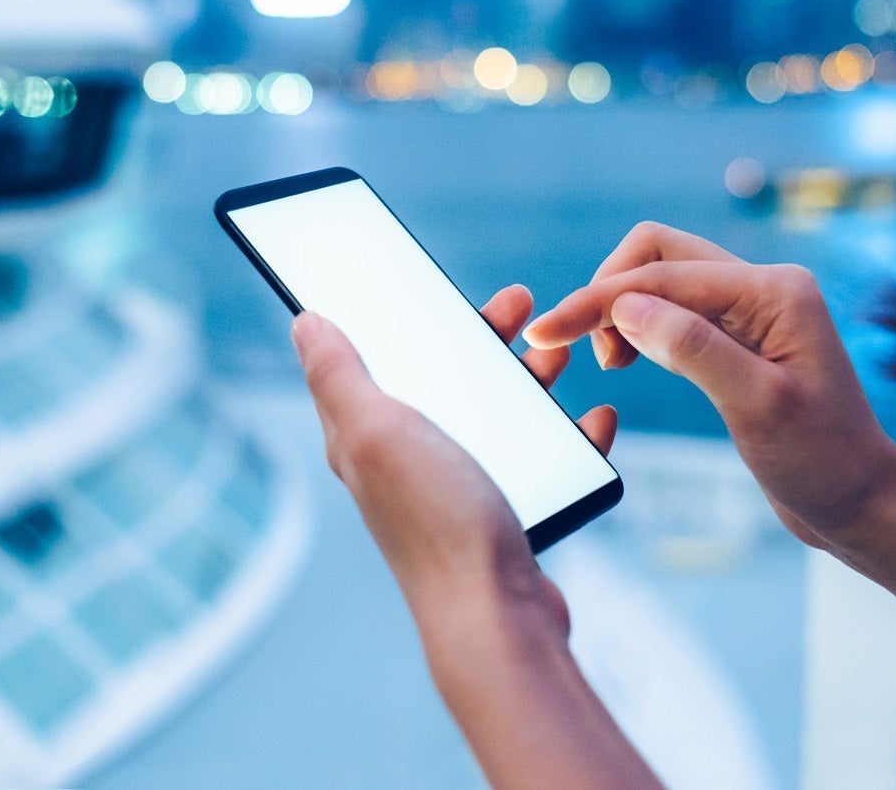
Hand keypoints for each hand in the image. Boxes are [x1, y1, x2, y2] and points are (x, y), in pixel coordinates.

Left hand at [292, 285, 613, 631]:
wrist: (497, 617)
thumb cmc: (435, 523)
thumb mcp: (377, 431)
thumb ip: (339, 375)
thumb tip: (304, 321)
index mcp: (367, 436)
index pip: (373, 357)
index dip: (398, 312)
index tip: (432, 278)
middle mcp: (407, 460)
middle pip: (443, 377)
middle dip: (482, 336)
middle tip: (521, 305)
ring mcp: (457, 487)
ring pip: (495, 412)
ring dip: (528, 377)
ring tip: (560, 356)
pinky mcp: (503, 514)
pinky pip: (540, 457)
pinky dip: (567, 433)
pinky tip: (592, 418)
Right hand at [523, 222, 895, 615]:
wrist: (860, 502)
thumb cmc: (821, 461)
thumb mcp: (756, 406)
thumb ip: (692, 348)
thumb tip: (626, 306)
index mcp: (773, 290)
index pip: (662, 276)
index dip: (596, 301)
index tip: (545, 332)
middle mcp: (763, 286)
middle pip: (658, 252)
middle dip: (608, 290)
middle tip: (581, 349)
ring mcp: (751, 309)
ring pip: (662, 278)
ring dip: (622, 308)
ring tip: (610, 363)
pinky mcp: (739, 337)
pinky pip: (674, 309)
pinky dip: (639, 326)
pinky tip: (630, 360)